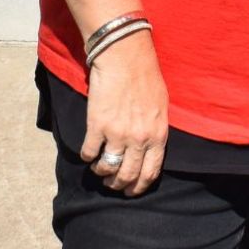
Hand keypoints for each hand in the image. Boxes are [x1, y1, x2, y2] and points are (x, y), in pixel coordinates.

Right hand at [81, 31, 169, 196]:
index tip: (131, 191)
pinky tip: (88, 153)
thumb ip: (156, 129)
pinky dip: (87, 156)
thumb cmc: (146, 77)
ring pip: (107, 168)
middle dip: (118, 185)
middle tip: (111, 184)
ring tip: (99, 168)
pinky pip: (89, 152)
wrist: (125, 58)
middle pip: (127, 175)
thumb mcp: (161, 106)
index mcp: (158, 134)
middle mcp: (139, 139)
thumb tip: (149, 147)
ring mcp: (117, 134)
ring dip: (102, 172)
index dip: (139, 186)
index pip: (150, 172)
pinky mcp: (97, 126)